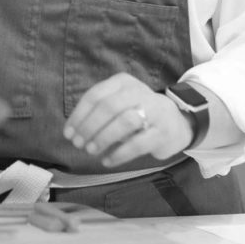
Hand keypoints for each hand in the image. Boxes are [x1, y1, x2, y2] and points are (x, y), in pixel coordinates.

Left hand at [63, 72, 193, 167]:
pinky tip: (107, 160)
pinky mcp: (163, 132)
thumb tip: (72, 131)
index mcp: (123, 82)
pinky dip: (119, 153)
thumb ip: (97, 112)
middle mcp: (139, 91)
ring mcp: (154, 110)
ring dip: (103, 138)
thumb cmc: (138, 112)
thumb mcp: (118, 104)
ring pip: (124, 122)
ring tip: (91, 151)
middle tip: (78, 144)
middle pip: (109, 107)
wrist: (176, 122)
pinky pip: (138, 143)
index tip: (68, 133)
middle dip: (89, 127)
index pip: (95, 95)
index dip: (79, 115)